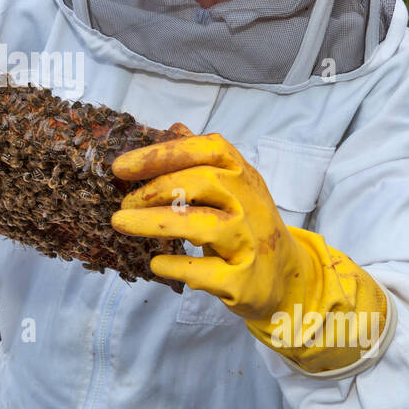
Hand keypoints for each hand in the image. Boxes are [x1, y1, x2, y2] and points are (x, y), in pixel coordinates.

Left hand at [110, 133, 389, 373]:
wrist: (288, 276)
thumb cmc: (249, 226)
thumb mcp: (234, 188)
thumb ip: (204, 161)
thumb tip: (174, 128)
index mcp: (244, 176)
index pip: (208, 149)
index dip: (163, 153)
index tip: (122, 166)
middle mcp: (250, 204)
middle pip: (201, 183)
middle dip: (154, 190)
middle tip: (122, 204)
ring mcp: (250, 242)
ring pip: (202, 225)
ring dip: (155, 223)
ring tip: (121, 224)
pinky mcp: (245, 279)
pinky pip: (206, 271)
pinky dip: (176, 266)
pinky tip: (156, 263)